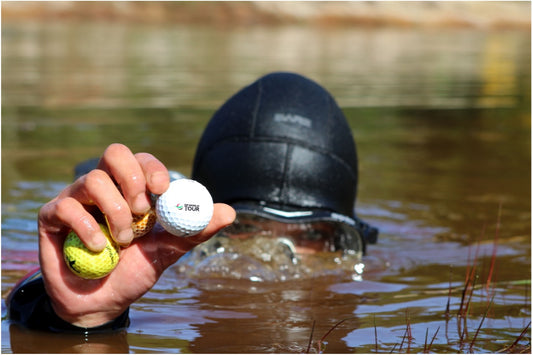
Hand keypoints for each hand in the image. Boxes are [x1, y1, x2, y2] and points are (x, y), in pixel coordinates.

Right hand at [38, 143, 235, 327]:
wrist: (101, 301)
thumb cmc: (134, 270)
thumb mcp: (167, 250)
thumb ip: (193, 231)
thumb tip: (230, 212)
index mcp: (130, 189)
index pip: (141, 159)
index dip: (152, 168)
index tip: (163, 189)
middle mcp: (103, 186)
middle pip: (115, 153)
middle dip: (132, 180)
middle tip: (143, 210)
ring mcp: (76, 198)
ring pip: (93, 180)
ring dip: (115, 213)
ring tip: (123, 241)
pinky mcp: (51, 216)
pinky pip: (66, 206)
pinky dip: (88, 229)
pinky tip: (100, 249)